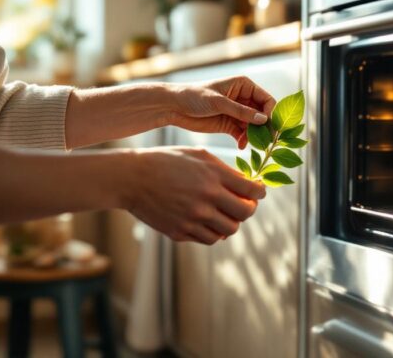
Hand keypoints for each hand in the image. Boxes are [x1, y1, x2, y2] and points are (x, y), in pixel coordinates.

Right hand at [124, 147, 265, 243]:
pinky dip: (214, 231)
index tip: (259, 192)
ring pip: (229, 230)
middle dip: (249, 208)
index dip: (260, 192)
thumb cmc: (167, 162)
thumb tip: (247, 184)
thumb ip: (225, 170)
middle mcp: (206, 199)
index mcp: (213, 176)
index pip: (252, 190)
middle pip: (245, 214)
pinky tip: (208, 220)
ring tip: (224, 213)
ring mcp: (193, 218)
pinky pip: (209, 238)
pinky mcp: (181, 232)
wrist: (132, 179)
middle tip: (245, 204)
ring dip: (231, 222)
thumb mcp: (199, 155)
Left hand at [168, 76, 276, 148]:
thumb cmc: (195, 96)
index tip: (267, 126)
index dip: (269, 113)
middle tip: (263, 140)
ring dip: (253, 136)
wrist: (174, 107)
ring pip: (254, 127)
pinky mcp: (229, 125)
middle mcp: (243, 98)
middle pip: (262, 114)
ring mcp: (237, 113)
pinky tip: (240, 145)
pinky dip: (244, 140)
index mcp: (244, 85)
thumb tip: (263, 119)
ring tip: (248, 143)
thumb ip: (241, 111)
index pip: (266, 99)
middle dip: (263, 127)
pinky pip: (243, 134)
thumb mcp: (219, 102)